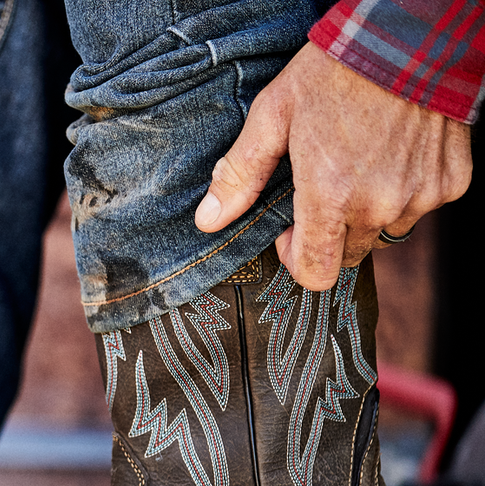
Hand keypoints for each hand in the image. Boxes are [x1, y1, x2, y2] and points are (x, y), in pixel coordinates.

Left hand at [194, 43, 471, 290]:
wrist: (411, 38)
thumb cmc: (337, 71)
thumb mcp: (273, 115)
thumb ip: (241, 174)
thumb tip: (209, 220)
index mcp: (331, 196)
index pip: (315, 273)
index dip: (297, 259)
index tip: (291, 232)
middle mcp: (379, 205)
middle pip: (348, 254)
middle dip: (330, 233)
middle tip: (324, 188)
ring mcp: (420, 196)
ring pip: (385, 231)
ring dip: (369, 211)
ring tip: (360, 164)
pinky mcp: (451, 183)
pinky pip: (421, 206)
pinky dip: (406, 190)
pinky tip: (394, 154)